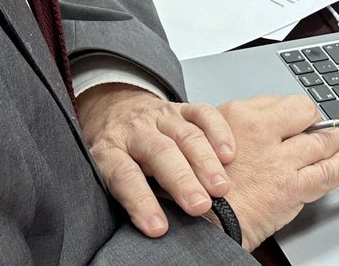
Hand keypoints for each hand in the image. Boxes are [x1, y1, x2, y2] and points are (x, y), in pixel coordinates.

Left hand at [76, 83, 236, 237]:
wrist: (117, 112)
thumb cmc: (119, 157)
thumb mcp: (109, 176)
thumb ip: (128, 196)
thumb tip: (154, 229)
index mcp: (110, 151)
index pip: (124, 176)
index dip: (140, 201)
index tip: (158, 228)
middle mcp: (135, 130)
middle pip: (158, 152)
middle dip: (181, 180)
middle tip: (199, 206)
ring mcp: (160, 116)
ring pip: (185, 135)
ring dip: (205, 162)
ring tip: (221, 188)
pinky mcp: (182, 108)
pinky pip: (203, 114)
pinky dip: (219, 132)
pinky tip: (228, 154)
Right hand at [210, 94, 338, 250]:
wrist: (203, 219)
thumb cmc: (202, 185)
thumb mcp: (209, 140)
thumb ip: (237, 128)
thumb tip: (264, 124)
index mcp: (238, 115)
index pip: (276, 101)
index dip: (290, 111)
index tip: (298, 118)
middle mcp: (262, 131)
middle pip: (302, 112)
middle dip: (317, 118)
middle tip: (330, 123)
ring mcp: (281, 160)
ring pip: (322, 141)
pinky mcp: (293, 186)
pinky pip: (329, 171)